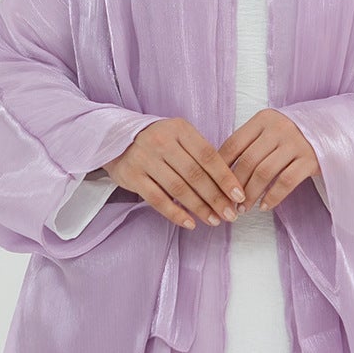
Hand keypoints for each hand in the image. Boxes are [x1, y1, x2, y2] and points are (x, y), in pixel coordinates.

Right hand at [105, 118, 247, 230]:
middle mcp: (162, 141)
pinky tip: (190, 223)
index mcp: (180, 129)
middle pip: (195, 175)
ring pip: (178, 188)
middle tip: (230, 214)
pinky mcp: (132, 175)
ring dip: (199, 208)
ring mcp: (145, 158)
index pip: (208, 156)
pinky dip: (175, 213)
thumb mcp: (179, 136)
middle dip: (216, 198)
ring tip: (214, 221)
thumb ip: (200, 154)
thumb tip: (228, 184)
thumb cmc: (157, 140)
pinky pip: (157, 199)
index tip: (239, 196)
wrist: (114, 137)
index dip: (225, 178)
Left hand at [218, 109, 320, 211]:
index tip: (213, 185)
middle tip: (228, 203)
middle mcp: (279, 128)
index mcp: (263, 119)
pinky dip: (272, 197)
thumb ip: (249, 143)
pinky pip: (286, 182)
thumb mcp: (270, 130)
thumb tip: (220, 171)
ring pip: (264, 173)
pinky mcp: (311, 159)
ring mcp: (296, 143)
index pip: (233, 144)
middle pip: (247, 161)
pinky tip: (264, 206)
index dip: (220, 167)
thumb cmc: (292, 135)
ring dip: (250, 194)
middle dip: (234, 186)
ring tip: (244, 208)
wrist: (332, 130)